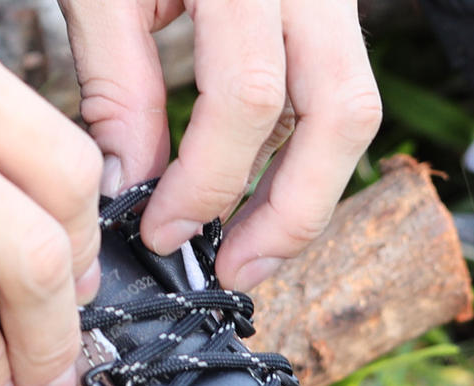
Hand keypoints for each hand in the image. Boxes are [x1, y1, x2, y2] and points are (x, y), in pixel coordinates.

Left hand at [61, 0, 380, 288]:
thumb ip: (117, 81)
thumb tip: (133, 185)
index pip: (247, 97)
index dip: (206, 183)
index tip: (161, 233)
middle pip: (341, 115)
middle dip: (289, 212)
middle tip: (238, 271)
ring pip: (355, 113)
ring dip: (308, 197)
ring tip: (256, 251)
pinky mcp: (331, 9)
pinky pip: (337, 96)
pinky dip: (301, 156)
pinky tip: (262, 194)